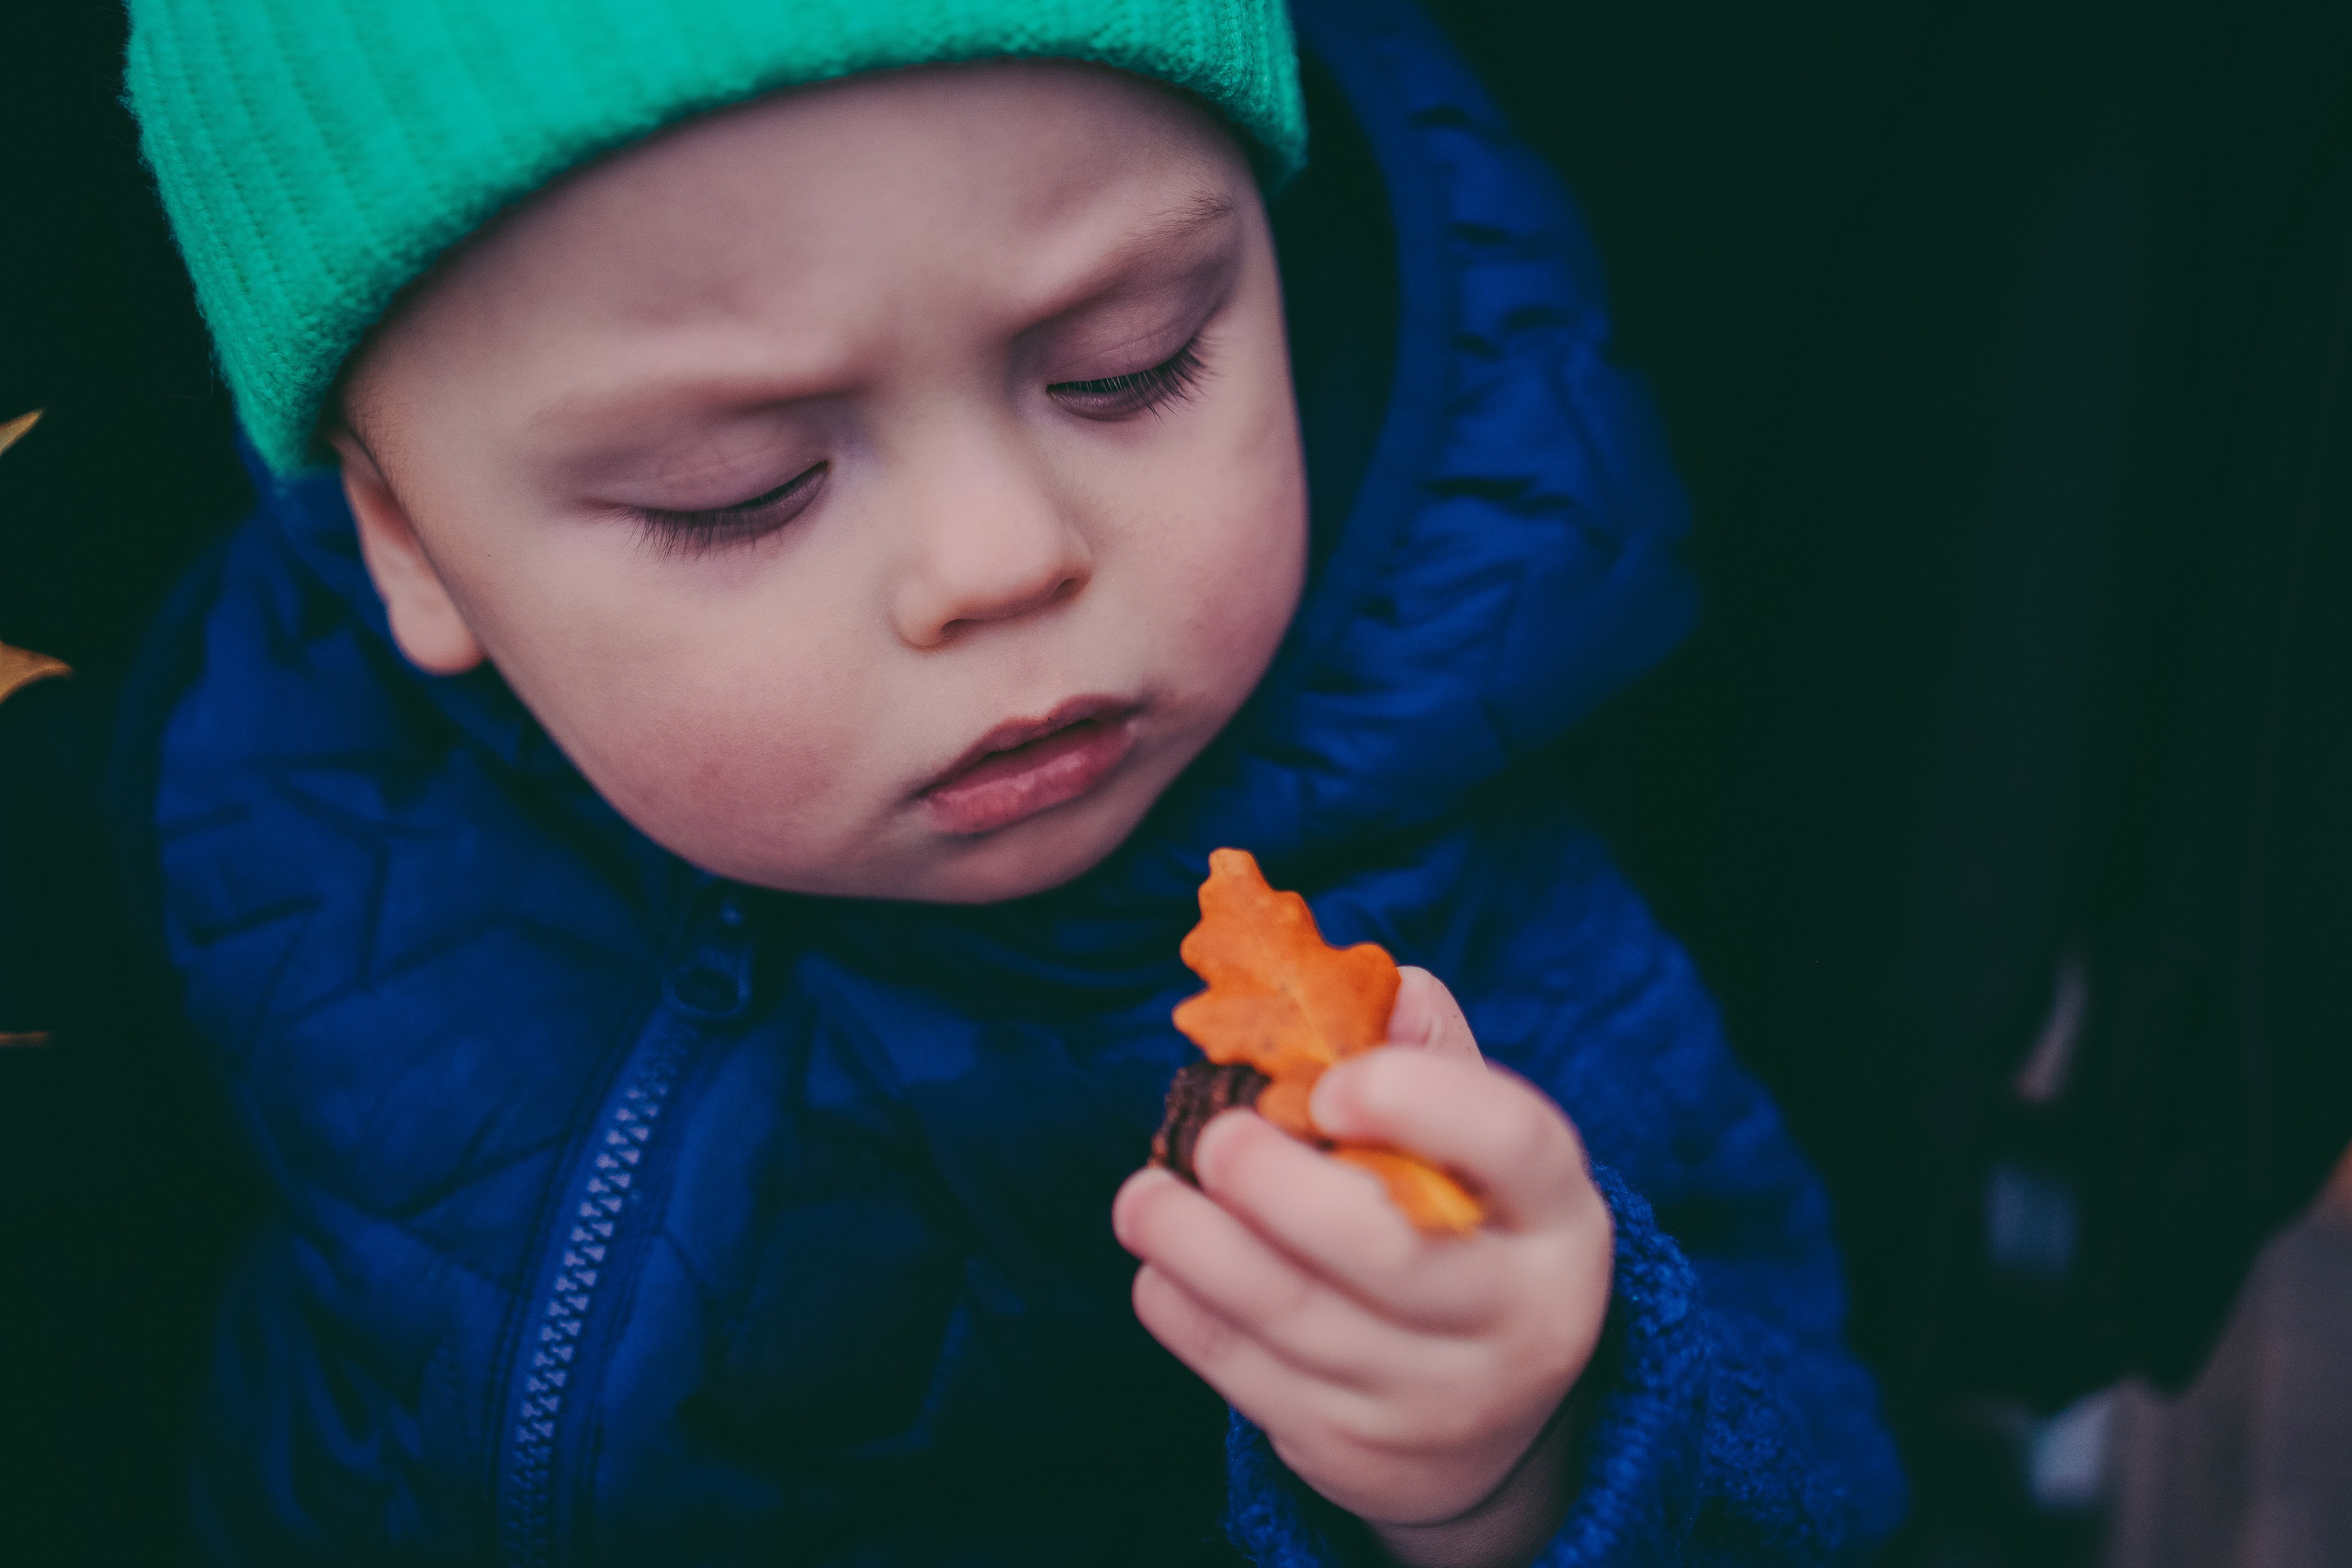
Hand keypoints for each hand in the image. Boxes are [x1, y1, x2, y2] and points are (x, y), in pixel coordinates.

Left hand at [1113, 968, 1613, 1567]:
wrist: (1487, 1427)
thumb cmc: (1462, 1234)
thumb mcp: (1478, 1154)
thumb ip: (1425, 1057)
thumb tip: (1368, 978)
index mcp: (1557, 1216)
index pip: (1510, 1142)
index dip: (1417, 1096)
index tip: (1331, 1081)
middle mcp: (1515, 1317)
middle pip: (1384, 1250)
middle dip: (1272, 1184)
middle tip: (1213, 1137)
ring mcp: (1435, 1399)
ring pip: (1291, 1315)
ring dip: (1193, 1244)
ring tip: (1143, 1197)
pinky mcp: (1353, 1452)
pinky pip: (1243, 1372)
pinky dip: (1183, 1307)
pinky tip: (1161, 1263)